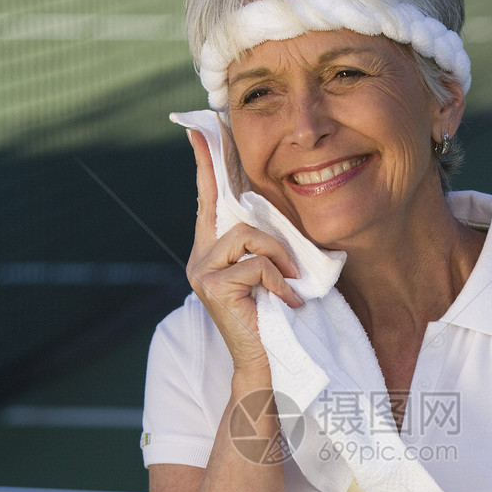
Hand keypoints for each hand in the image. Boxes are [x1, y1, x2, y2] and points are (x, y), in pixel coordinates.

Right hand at [183, 128, 303, 371]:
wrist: (266, 363)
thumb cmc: (275, 318)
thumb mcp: (272, 272)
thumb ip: (266, 244)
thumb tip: (275, 216)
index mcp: (213, 250)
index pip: (209, 198)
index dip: (206, 163)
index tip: (199, 128)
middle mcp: (200, 257)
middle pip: (237, 217)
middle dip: (271, 239)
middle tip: (293, 270)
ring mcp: (202, 271)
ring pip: (250, 238)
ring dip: (280, 262)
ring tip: (291, 289)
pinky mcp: (212, 286)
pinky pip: (255, 264)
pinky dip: (278, 282)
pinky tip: (285, 304)